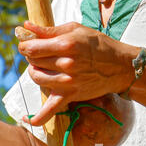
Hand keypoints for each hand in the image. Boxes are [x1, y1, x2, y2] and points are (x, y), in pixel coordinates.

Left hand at [18, 21, 136, 126]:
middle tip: (40, 54)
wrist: (119, 67)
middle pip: (34, 61)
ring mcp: (68, 82)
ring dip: (35, 73)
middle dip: (32, 57)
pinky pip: (51, 110)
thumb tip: (26, 26)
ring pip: (37, 78)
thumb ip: (50, 30)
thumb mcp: (76, 30)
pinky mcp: (71, 95)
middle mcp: (66, 64)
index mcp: (66, 45)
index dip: (25, 45)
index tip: (27, 44)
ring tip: (42, 69)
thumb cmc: (98, 45)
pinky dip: (39, 118)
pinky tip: (27, 120)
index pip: (33, 48)